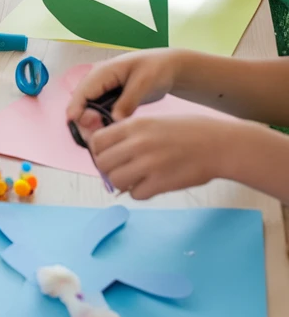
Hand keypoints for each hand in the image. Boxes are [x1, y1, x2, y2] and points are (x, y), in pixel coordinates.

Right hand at [66, 50, 178, 138]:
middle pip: (81, 104)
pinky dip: (102, 124)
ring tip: (107, 137)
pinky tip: (111, 133)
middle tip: (100, 137)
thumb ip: (128, 101)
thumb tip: (114, 120)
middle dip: (85, 122)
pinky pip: (99, 114)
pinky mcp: (110, 100)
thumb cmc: (157, 69)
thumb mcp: (143, 83)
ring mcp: (103, 91)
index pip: (81, 93)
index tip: (82, 129)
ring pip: (88, 111)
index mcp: (102, 72)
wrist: (169, 68)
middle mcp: (98, 81)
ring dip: (93, 125)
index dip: (77, 111)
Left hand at [90, 114, 231, 198]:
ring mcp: (149, 164)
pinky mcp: (161, 183)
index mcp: (135, 125)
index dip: (99, 151)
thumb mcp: (154, 122)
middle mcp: (138, 143)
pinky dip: (140, 192)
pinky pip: (136, 194)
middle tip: (122, 170)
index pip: (97, 140)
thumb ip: (131, 134)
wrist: (218, 144)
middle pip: (103, 163)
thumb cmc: (188, 131)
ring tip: (137, 178)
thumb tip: (111, 152)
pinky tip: (152, 185)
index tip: (110, 156)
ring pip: (115, 181)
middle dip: (108, 169)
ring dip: (123, 183)